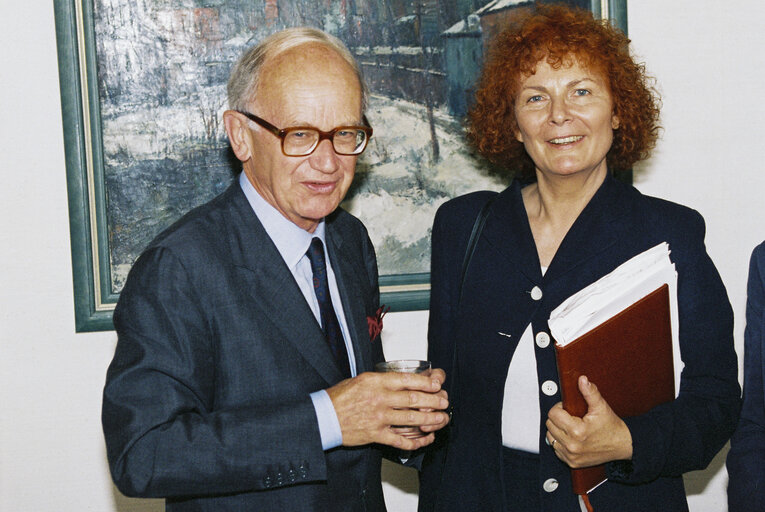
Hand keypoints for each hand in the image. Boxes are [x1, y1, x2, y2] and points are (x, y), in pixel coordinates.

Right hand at [327, 370, 449, 449]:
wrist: (323, 417)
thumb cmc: (340, 397)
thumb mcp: (360, 379)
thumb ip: (381, 380)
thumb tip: (402, 380)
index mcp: (375, 381)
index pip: (407, 379)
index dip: (426, 382)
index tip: (437, 384)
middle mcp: (379, 398)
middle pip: (413, 399)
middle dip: (433, 401)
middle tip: (445, 402)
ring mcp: (378, 418)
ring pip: (410, 419)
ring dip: (430, 420)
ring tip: (442, 419)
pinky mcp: (375, 434)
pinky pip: (400, 439)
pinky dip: (415, 441)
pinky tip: (425, 439)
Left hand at [545, 375, 632, 467]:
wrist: (623, 446)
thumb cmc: (612, 427)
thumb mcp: (601, 407)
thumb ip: (590, 392)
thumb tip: (582, 379)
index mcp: (577, 431)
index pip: (553, 414)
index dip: (559, 408)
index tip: (568, 408)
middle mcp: (572, 445)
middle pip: (549, 425)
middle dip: (558, 418)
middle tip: (571, 416)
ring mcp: (571, 456)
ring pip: (550, 437)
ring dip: (557, 430)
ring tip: (570, 427)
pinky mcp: (571, 463)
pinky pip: (556, 449)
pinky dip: (560, 442)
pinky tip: (571, 438)